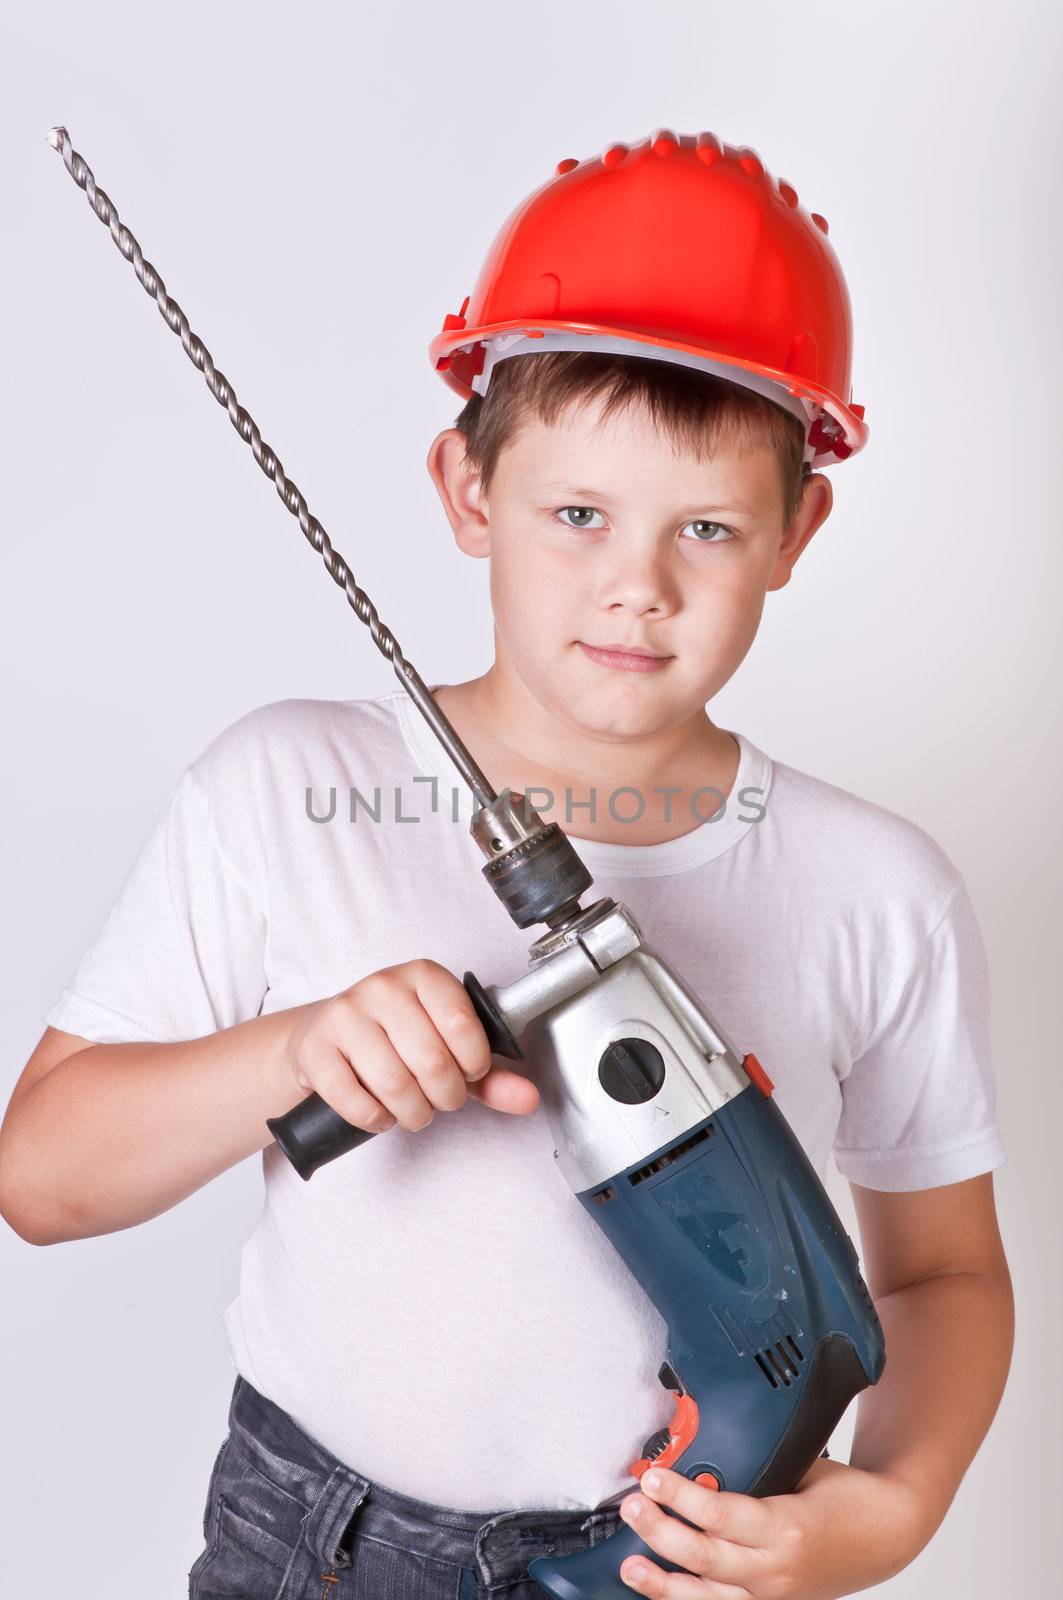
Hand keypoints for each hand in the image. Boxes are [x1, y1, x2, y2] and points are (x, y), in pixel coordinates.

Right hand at [284, 959, 538, 1132]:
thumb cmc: (396, 1039)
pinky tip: (380, 1111)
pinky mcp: (316, 1048)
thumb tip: (529, 1097)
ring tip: (413, 1108)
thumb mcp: (449, 1050)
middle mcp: (383, 986)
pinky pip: (356, 1101)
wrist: (325, 1036)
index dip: (473, 1064)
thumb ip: (492, 1075)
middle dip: (445, 1097)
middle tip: (441, 1100)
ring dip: (412, 1113)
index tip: (468, 1072)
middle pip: (431, 1061)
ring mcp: (346, 1014)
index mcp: (424, 976)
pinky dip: (376, 1120)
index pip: (462, 1024)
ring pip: (394, 1084)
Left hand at [616, 1458, 923, 1597]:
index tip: (653, 1477)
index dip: (680, 1497)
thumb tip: (709, 1452)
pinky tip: (663, 1591)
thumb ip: (759, 1466)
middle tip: (632, 1506)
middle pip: (705, 1558)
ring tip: (630, 1565)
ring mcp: (773, 1595)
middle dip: (660, 1532)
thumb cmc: (849, 1497)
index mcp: (787, 1527)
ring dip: (663, 1582)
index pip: (720, 1516)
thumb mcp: (805, 1467)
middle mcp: (776, 1569)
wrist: (887, 1534)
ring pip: (707, 1595)